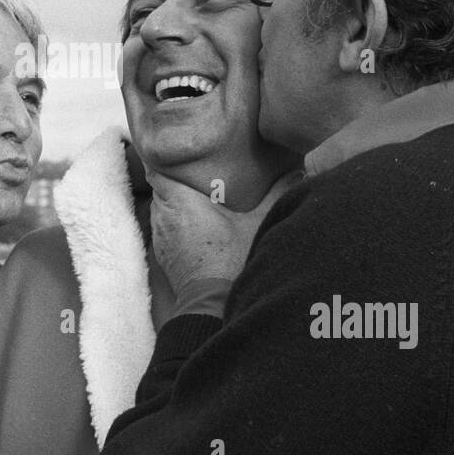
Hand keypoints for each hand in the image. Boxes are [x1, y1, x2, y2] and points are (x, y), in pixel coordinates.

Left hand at [148, 171, 292, 302]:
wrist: (212, 305)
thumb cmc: (231, 263)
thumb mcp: (258, 223)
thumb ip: (276, 194)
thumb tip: (297, 173)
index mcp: (179, 201)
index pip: (156, 169)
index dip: (163, 158)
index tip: (176, 149)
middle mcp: (163, 216)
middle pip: (160, 187)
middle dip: (174, 178)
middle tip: (195, 170)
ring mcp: (161, 238)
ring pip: (162, 208)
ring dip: (175, 202)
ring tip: (197, 194)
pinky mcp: (164, 255)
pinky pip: (165, 229)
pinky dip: (176, 222)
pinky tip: (197, 223)